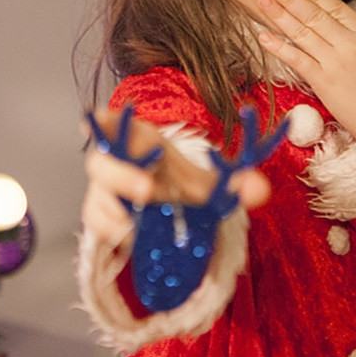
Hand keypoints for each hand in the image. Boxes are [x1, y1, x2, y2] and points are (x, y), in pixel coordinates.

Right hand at [82, 108, 270, 242]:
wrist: (166, 207)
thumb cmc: (179, 182)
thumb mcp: (206, 181)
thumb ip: (235, 183)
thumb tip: (261, 190)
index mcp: (138, 138)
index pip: (110, 122)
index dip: (100, 121)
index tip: (94, 119)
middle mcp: (114, 160)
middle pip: (100, 162)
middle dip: (121, 175)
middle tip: (147, 190)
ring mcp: (102, 188)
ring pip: (96, 196)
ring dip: (115, 212)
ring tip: (138, 228)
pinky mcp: (98, 212)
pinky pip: (95, 222)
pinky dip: (111, 231)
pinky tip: (133, 237)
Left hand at [256, 0, 355, 139]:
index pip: (335, 6)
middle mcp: (349, 42)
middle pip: (313, 14)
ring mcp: (333, 61)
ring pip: (301, 32)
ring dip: (279, 14)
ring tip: (263, 0)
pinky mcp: (322, 81)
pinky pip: (295, 59)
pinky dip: (278, 46)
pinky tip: (264, 36)